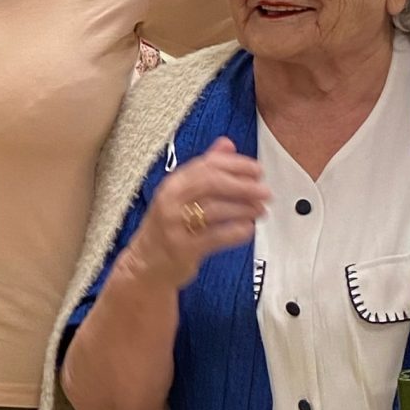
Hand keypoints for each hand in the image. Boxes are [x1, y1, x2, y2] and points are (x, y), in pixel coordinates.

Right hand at [129, 138, 269, 290]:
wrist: (145, 265)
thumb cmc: (167, 228)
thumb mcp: (180, 194)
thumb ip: (205, 168)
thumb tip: (226, 144)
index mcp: (173, 184)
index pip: (207, 165)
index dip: (236, 165)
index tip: (257, 170)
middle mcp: (171, 201)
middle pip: (212, 183)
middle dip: (243, 185)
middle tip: (264, 191)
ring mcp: (175, 225)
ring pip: (216, 210)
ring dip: (244, 208)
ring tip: (260, 210)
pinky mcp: (183, 248)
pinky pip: (217, 236)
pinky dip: (237, 231)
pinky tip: (247, 229)